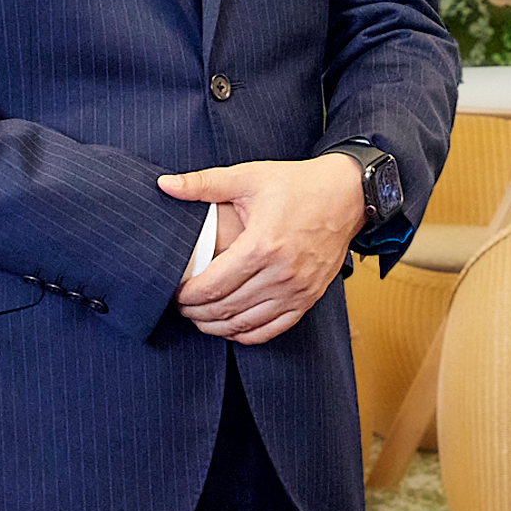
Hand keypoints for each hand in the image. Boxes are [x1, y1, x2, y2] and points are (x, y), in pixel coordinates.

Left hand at [160, 156, 365, 343]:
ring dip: (217, 327)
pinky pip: (272, 329)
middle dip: (196, 313)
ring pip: (246, 324)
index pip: (213, 287)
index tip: (175, 293)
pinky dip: (247, 334)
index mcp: (262, 245)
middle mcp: (281, 273)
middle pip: (225, 309)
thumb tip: (165, 185)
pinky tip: (231, 327)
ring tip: (200, 318)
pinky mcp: (309, 298)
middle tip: (182, 307)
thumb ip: (204, 183)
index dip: (187, 296)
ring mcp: (298, 290)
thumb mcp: (248, 177)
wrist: (345, 194)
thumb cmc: (296, 185)